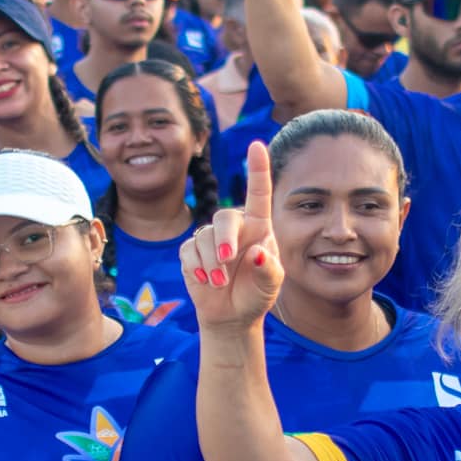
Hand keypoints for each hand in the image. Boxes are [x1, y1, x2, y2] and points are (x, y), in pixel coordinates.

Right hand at [182, 140, 282, 330]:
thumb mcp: (271, 285)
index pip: (259, 194)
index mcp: (259, 226)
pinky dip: (197, 267)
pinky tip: (207, 280)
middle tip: (227, 259)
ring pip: (204, 237)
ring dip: (212, 262)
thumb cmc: (257, 294)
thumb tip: (256, 252)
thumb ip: (269, 269)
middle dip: (223, 238)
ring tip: (221, 282)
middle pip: (224, 217)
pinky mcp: (192, 252)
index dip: (258, 169)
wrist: (233, 315)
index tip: (256, 145)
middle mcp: (235, 227)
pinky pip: (188, 251)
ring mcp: (211, 238)